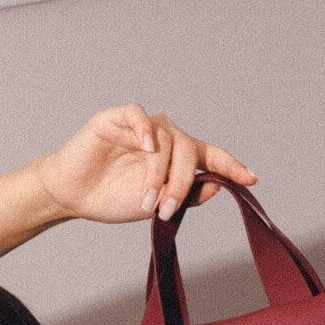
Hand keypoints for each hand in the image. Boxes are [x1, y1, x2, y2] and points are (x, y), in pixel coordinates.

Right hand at [35, 101, 257, 224]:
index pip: (210, 156)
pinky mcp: (117, 119)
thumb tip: (217, 185)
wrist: (74, 196)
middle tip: (166, 209)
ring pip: (167, 139)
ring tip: (146, 201)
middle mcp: (164, 139)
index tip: (251, 179)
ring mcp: (142, 127)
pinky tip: (147, 147)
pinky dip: (145, 129)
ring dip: (159, 173)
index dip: (231, 165)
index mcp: (177, 158)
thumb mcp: (153, 205)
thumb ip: (185, 196)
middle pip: (189, 151)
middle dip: (182, 182)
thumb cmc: (111, 198)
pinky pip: (139, 116)